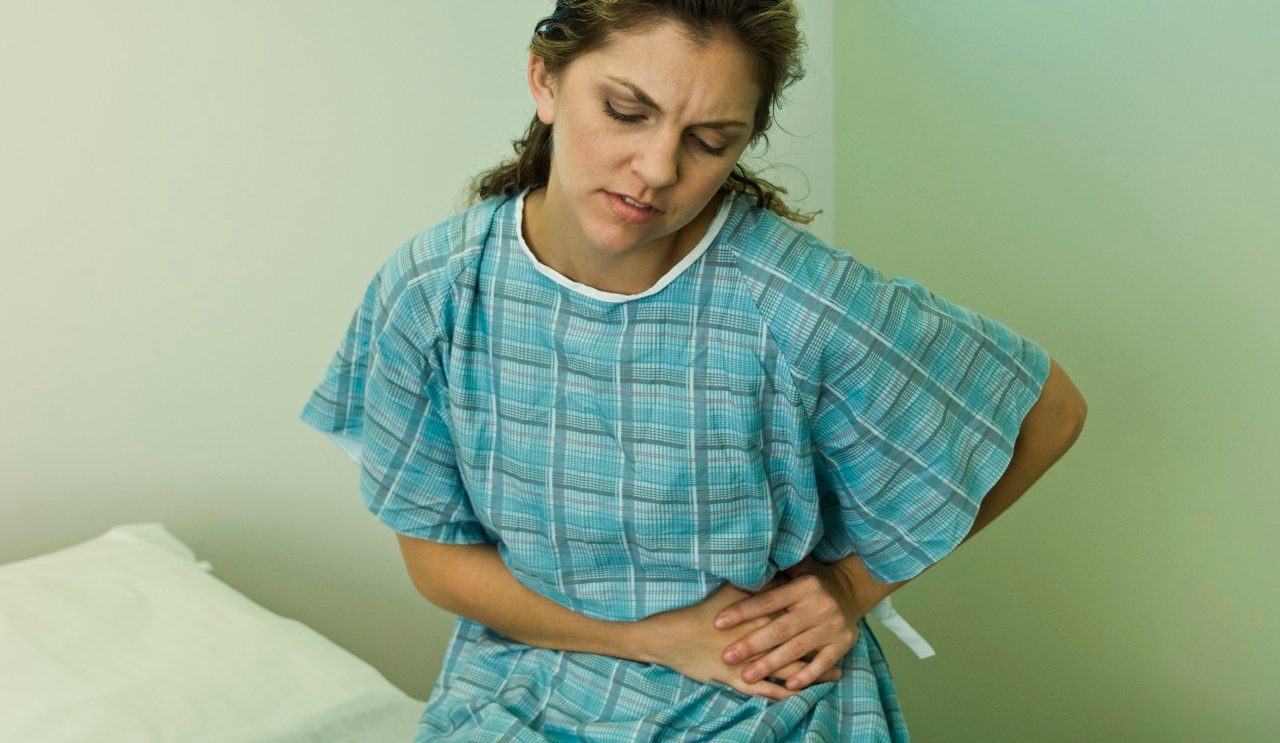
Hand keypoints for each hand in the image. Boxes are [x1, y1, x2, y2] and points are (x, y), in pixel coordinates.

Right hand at [642, 578, 842, 700]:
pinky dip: (787, 691)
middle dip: (821, 645)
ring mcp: (749, 662)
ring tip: (835, 674)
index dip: (813, 616)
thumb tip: (776, 570)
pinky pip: (769, 690)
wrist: (670, 637)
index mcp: (758, 614)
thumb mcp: (728, 591)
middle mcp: (759, 639)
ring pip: (789, 669)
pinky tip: (802, 693)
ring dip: (813, 672)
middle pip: (798, 643)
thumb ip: (754, 582)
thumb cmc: (698, 612)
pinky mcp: (738, 680)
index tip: (834, 611)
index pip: (792, 615)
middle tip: (842, 645)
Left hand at [714, 556, 869, 690]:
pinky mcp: (843, 643)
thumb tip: (739, 570)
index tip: (719, 622)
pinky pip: (823, 663)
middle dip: (752, 644)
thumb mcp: (797, 568)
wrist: (852, 589)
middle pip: (780, 629)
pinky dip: (806, 675)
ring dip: (771, 664)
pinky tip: (787, 685)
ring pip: (797, 649)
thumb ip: (773, 573)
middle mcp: (820, 606)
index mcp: (804, 586)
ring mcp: (833, 626)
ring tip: (746, 676)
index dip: (743, 611)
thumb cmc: (813, 580)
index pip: (768, 600)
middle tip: (727, 656)